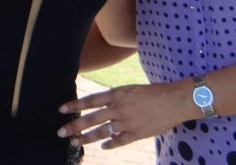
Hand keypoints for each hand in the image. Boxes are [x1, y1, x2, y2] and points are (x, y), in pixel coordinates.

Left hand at [57, 81, 188, 149]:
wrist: (174, 100)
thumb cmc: (154, 92)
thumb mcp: (131, 89)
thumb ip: (116, 97)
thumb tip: (103, 104)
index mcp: (117, 94)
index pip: (90, 100)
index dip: (75, 105)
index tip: (62, 110)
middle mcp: (119, 108)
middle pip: (91, 118)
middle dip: (75, 126)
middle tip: (61, 132)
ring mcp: (127, 122)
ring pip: (102, 132)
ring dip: (87, 138)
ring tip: (75, 142)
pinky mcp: (136, 134)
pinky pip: (119, 141)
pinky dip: (110, 144)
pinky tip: (102, 147)